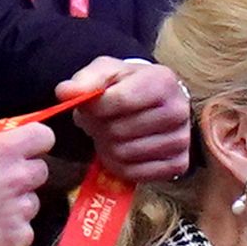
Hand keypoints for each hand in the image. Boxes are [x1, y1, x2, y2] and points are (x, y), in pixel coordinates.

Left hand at [66, 57, 192, 184]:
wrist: (155, 101)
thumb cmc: (127, 85)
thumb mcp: (106, 72)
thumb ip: (84, 80)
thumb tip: (64, 92)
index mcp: (162, 81)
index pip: (118, 101)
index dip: (94, 108)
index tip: (89, 107)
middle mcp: (179, 110)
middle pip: (119, 131)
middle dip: (100, 128)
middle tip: (100, 122)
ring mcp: (182, 140)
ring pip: (124, 154)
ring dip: (107, 147)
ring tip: (110, 134)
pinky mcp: (179, 164)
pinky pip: (135, 174)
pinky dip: (119, 166)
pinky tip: (120, 151)